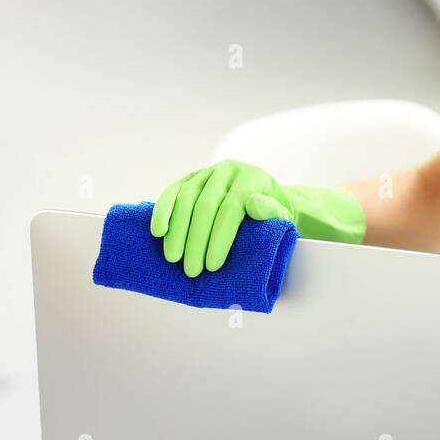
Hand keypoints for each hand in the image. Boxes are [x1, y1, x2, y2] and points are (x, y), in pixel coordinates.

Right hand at [149, 158, 365, 276]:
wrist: (265, 197)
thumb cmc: (273, 213)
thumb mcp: (282, 214)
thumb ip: (272, 211)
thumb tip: (253, 204)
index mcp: (252, 177)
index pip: (231, 208)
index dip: (220, 238)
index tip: (212, 266)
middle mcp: (228, 170)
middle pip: (206, 205)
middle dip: (196, 240)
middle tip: (191, 270)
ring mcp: (207, 171)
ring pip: (185, 198)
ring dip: (176, 231)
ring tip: (173, 258)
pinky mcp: (190, 177)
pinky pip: (172, 192)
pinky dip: (162, 211)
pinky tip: (158, 232)